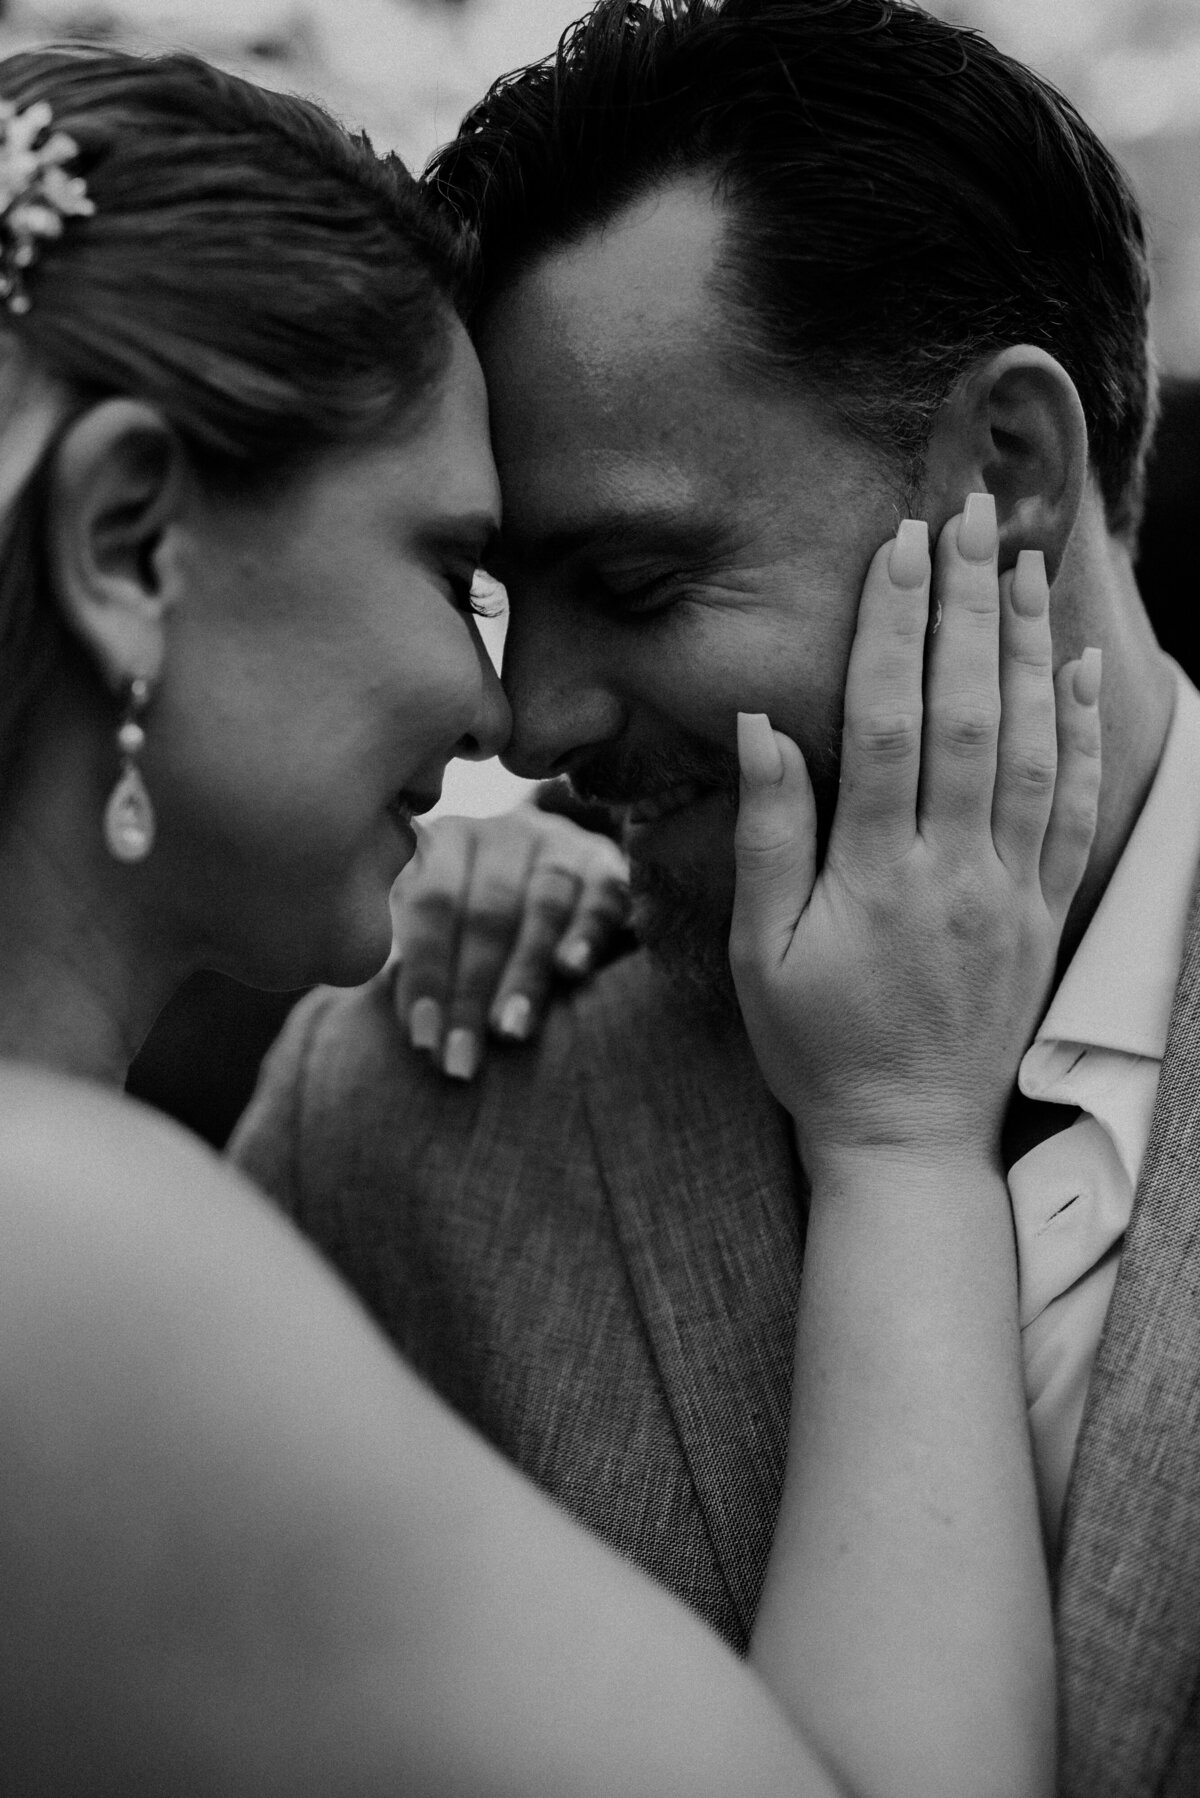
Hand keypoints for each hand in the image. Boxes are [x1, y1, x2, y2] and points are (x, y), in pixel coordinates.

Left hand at [390, 807, 629, 1079]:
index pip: (430, 904)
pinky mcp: (608, 862)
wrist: (558, 889)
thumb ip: (408, 951)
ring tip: (511, 1031)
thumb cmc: (473, 927)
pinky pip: (602, 896)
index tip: (422, 1039)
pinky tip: (574, 971)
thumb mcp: (436, 927)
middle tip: (463, 1057)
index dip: (426, 974)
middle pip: (485, 912)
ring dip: (526, 973)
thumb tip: (380, 984)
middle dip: (472, 991)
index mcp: (444, 840)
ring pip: (542, 906)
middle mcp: (502, 833)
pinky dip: (587, 933)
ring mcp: (560, 842)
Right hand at [729, 494, 1100, 1181]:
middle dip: (968, 608)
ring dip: (1028, 650)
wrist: (906, 1138)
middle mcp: (956, 874)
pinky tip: (1080, 668)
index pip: (888, 725)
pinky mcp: (1048, 914)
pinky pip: (1076, 811)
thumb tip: (764, 726)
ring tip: (1023, 564)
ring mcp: (1014, 894)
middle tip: (968, 519)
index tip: (899, 547)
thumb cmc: (814, 1045)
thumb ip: (771, 836)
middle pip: (968, 716)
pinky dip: (1081, 734)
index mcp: (875, 878)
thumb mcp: (759, 952)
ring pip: (1031, 749)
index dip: (894, 629)